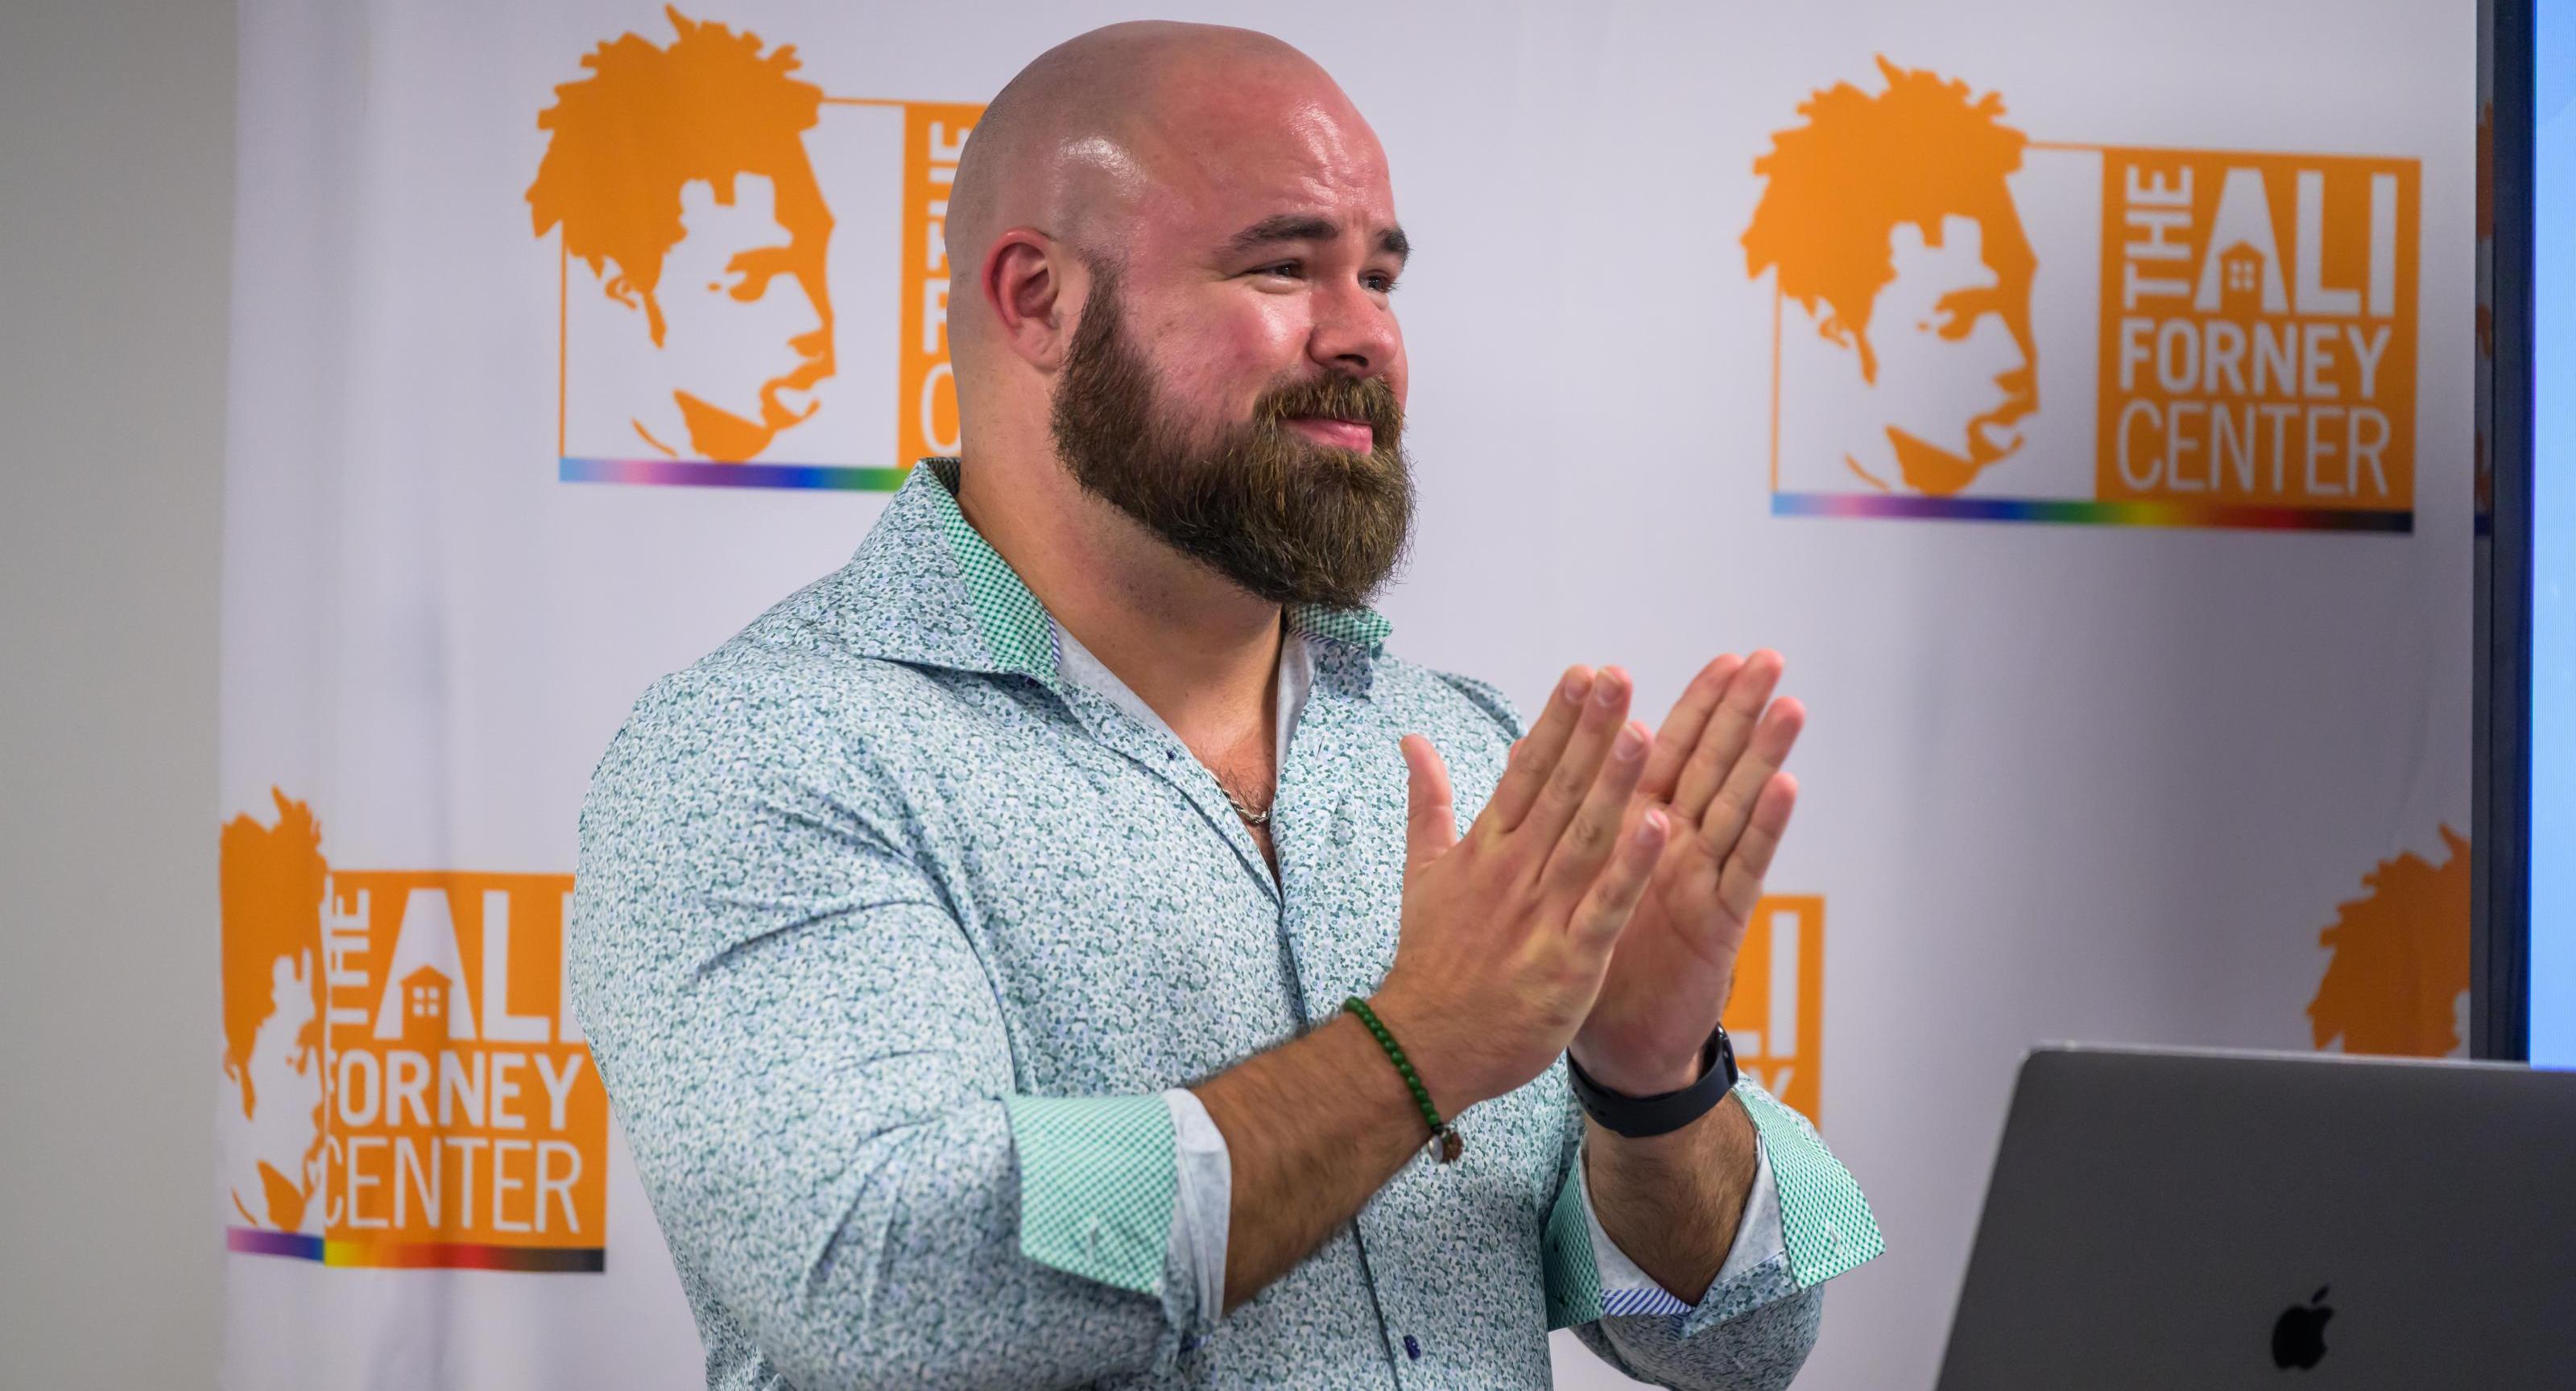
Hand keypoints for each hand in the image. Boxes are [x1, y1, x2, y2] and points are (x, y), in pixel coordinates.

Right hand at [1373, 666, 1670, 1117]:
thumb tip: (1412, 741)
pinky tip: (1660, 825)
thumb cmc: (1433, 960)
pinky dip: (1631, 867)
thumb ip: (1428, 802)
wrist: (1424, 1045)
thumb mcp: (1424, 872)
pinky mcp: (1568, 960)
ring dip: (1614, 783)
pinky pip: (1605, 906)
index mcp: (1486, 848)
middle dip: (1591, 732)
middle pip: (1559, 790)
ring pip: (1585, 837)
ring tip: (1645, 730)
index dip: (1557, 721)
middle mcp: (1513, 871)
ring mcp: (1540, 914)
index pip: (1526, 771)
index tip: (1585, 673)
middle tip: (1620, 677)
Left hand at [1570, 652, 1802, 1095]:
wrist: (1612, 1041)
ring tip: (1787, 706)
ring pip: (1736, 805)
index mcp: (1636, 826)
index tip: (1721, 657)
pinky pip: (1741, 870)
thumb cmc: (1587, 952)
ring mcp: (1702, 880)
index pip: (1668, 751)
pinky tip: (1785, 787)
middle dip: (1739, 712)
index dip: (1694, 706)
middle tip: (1769, 659)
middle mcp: (1677, 846)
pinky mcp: (1717, 923)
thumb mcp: (1563, 876)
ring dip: (1763, 756)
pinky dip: (1762, 829)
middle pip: (1713, 764)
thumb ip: (1545, 808)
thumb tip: (1520, 747)